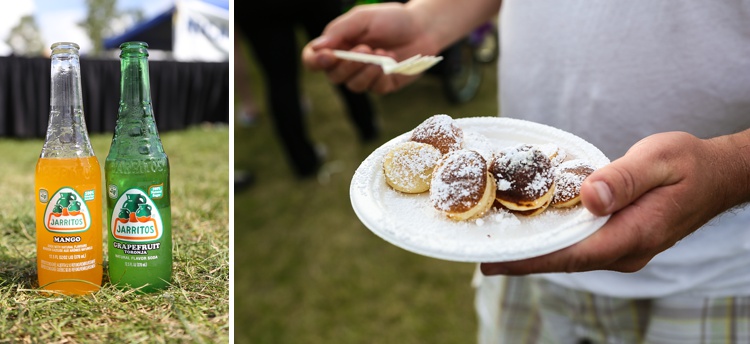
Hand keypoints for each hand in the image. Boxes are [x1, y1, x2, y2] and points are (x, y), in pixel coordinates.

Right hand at [301, 3, 440, 93]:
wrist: (423, 27)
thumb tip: (318, 47)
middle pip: (333, 76)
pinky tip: (391, 60)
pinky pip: (375, 89)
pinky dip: (382, 75)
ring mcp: (365, 76)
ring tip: (382, 53)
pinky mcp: (382, 84)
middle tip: (366, 49)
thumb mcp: (363, 17)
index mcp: (338, 45)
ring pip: (353, 86)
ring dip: (366, 71)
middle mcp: (347, 63)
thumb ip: (340, 30)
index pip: (313, 60)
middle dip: (348, 65)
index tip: (329, 56)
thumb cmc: (392, 19)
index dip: (315, 61)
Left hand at [481, 130, 749, 274]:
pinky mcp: (618, 240)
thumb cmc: (688, 164)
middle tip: (482, 256)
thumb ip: (623, 178)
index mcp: (635, 234)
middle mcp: (627, 250)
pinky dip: (554, 240)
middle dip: (525, 260)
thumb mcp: (659, 160)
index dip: (533, 260)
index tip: (496, 262)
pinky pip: (580, 245)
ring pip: (571, 255)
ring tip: (497, 245)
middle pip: (566, 260)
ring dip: (536, 251)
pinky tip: (531, 231)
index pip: (574, 254)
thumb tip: (588, 197)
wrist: (716, 176)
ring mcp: (623, 249)